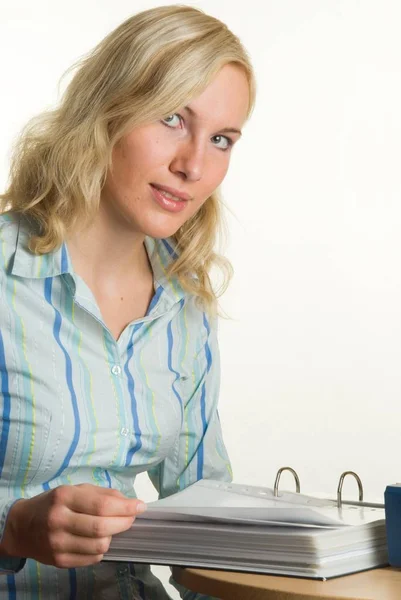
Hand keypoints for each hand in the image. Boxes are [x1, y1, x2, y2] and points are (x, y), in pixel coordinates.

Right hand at [1, 484, 145, 567]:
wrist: (23, 526)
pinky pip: (92, 558)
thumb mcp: (75, 490)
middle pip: (102, 528)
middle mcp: (59, 520)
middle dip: (124, 523)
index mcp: (64, 498)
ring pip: (100, 546)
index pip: (102, 506)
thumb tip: (129, 503)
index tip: (140, 506)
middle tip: (131, 518)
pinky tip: (98, 540)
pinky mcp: (59, 561)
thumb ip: (102, 494)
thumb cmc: (54, 504)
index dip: (125, 508)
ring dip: (112, 537)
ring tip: (111, 528)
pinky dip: (102, 549)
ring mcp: (58, 544)